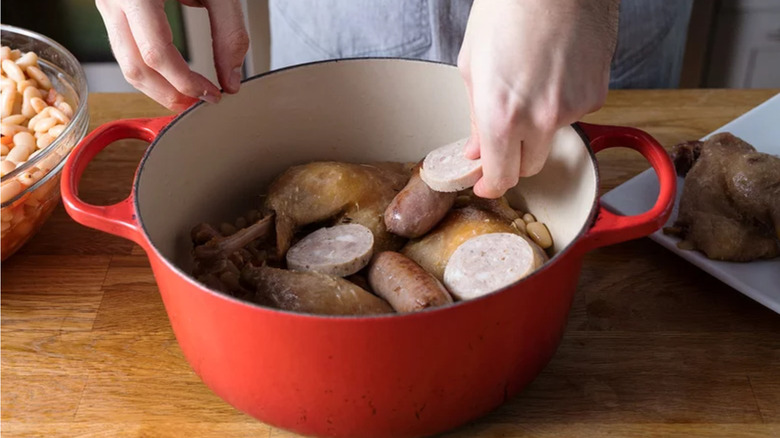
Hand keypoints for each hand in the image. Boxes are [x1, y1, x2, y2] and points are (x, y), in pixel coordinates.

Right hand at [96, 0, 248, 110]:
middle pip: (135, 66)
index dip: (186, 82)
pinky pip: (126, 50)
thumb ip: (230, 34)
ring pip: (126, 64)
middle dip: (170, 94)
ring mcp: (108, 4)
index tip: (213, 95)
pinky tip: (175, 78)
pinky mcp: (113, 9)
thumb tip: (232, 80)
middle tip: (201, 104)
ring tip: (190, 97)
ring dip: (158, 89)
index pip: (157, 54)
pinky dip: (151, 72)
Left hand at [458, 0, 618, 197]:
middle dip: (513, 157)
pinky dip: (561, 103)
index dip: (492, 185)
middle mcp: (540, 120)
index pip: (501, 176)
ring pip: (552, 137)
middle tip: (502, 137)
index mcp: (501, 116)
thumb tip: (478, 147)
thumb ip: (476, 116)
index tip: (487, 184)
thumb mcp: (473, 65)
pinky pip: (574, 113)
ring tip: (530, 81)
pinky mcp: (596, 95)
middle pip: (529, 165)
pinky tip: (553, 71)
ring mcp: (573, 109)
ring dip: (538, 126)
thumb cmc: (508, 8)